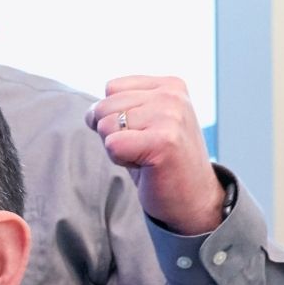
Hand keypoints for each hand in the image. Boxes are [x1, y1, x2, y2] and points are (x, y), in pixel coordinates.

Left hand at [87, 75, 226, 234]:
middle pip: (104, 106)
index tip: (142, 133)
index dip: (114, 116)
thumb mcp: (145, 123)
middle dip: (112, 133)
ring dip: (117, 148)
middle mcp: (172, 96)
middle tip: (143, 149)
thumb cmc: (161, 162)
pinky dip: (120, 160)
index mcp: (169, 85)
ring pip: (105, 125)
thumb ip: (122, 106)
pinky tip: (145, 165)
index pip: (111, 88)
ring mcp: (170, 116)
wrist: (193, 198)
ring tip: (145, 156)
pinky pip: (112, 145)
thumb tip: (90, 111)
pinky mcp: (163, 141)